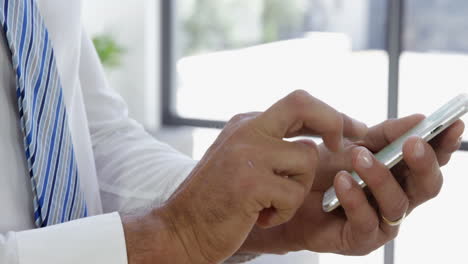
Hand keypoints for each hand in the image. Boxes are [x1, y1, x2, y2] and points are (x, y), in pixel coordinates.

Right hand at [135, 90, 365, 263]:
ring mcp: (247, 153)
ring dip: (298, 189)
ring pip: (306, 159)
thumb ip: (273, 145)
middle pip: (304, 104)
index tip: (350, 132)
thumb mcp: (243, 161)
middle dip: (334, 122)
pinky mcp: (250, 181)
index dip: (330, 115)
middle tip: (341, 147)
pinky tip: (259, 216)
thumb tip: (319, 142)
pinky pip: (293, 193)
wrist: (182, 228)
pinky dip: (283, 211)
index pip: (298, 103)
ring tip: (270, 204)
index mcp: (246, 123)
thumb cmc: (217, 200)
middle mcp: (246, 130)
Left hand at [239, 114, 463, 255]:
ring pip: (397, 203)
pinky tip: (341, 181)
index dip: (444, 144)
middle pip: (427, 186)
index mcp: (401, 174)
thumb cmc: (322, 169)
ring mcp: (381, 221)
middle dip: (423, 163)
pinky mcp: (359, 238)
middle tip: (412, 144)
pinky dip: (355, 199)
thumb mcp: (351, 143)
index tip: (452, 123)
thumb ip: (383, 134)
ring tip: (359, 157)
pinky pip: (365, 222)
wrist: (287, 193)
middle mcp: (397, 198)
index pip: (432, 160)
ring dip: (380, 177)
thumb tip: (418, 119)